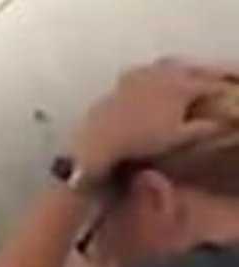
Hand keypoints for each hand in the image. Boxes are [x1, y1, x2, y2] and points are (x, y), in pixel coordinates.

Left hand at [72, 58, 236, 178]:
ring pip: (168, 64)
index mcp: (182, 87)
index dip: (221, 90)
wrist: (102, 136)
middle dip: (204, 74)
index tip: (227, 95)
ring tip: (186, 76)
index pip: (210, 85)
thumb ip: (203, 129)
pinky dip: (156, 71)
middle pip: (191, 68)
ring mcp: (143, 73)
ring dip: (181, 68)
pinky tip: (153, 78)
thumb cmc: (143, 140)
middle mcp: (164, 74)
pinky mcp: (125, 78)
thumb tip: (222, 124)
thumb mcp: (178, 138)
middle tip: (211, 82)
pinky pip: (146, 69)